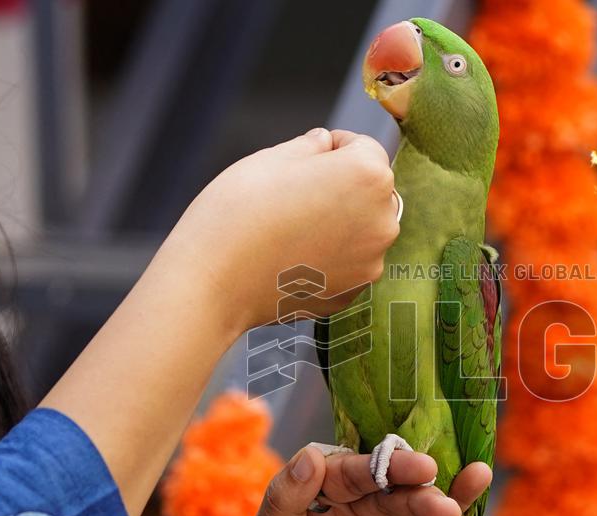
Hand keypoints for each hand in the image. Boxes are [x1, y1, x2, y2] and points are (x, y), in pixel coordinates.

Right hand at [161, 128, 399, 332]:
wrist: (215, 282)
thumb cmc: (238, 214)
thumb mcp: (271, 158)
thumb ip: (310, 146)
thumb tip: (323, 142)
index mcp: (368, 176)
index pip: (366, 148)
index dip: (335, 147)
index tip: (310, 157)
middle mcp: (382, 220)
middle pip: (370, 192)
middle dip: (342, 186)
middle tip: (296, 194)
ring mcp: (371, 261)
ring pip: (362, 229)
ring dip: (339, 223)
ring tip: (292, 228)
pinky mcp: (354, 291)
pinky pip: (349, 263)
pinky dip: (330, 256)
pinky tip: (293, 255)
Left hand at [239, 445, 492, 515]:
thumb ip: (284, 502)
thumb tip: (309, 456)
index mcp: (317, 488)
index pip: (348, 469)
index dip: (374, 464)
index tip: (397, 464)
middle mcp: (352, 497)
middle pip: (386, 479)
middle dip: (409, 475)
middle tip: (430, 472)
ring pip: (412, 501)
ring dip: (436, 500)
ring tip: (451, 512)